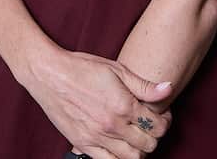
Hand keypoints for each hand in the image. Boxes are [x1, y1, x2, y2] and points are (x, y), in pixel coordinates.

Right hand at [21, 48, 173, 158]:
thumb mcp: (116, 69)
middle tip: (148, 125)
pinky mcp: (83, 143)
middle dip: (153, 135)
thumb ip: (144, 85)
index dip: (165, 121)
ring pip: (132, 158)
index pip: (157, 125)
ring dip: (138, 149)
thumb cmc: (81, 67)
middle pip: (148, 144)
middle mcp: (112, 124)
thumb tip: (168, 89)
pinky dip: (118, 158)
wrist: (48, 74)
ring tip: (134, 136)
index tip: (160, 115)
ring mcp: (97, 137)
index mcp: (124, 105)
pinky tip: (118, 145)